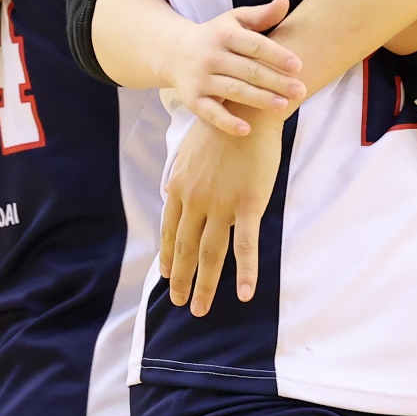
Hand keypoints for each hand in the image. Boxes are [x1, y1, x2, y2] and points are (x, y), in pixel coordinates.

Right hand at [159, 0, 304, 137]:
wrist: (174, 52)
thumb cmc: (216, 36)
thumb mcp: (235, 21)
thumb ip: (262, 15)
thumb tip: (285, 0)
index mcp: (225, 35)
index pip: (255, 45)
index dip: (276, 55)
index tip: (298, 65)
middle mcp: (211, 56)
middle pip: (248, 70)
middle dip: (275, 81)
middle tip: (301, 91)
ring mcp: (200, 78)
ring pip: (233, 91)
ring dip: (258, 100)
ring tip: (283, 106)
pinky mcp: (192, 99)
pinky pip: (210, 113)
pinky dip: (227, 122)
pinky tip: (246, 130)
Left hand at [159, 109, 284, 315]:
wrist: (248, 107)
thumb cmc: (223, 126)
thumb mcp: (191, 150)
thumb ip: (184, 176)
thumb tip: (177, 191)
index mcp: (179, 187)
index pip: (169, 231)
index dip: (168, 257)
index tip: (167, 276)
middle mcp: (195, 200)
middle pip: (185, 249)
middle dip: (181, 280)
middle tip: (180, 302)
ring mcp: (221, 205)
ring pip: (210, 254)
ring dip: (205, 285)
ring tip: (200, 309)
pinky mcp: (249, 204)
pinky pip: (246, 245)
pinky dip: (245, 272)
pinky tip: (244, 294)